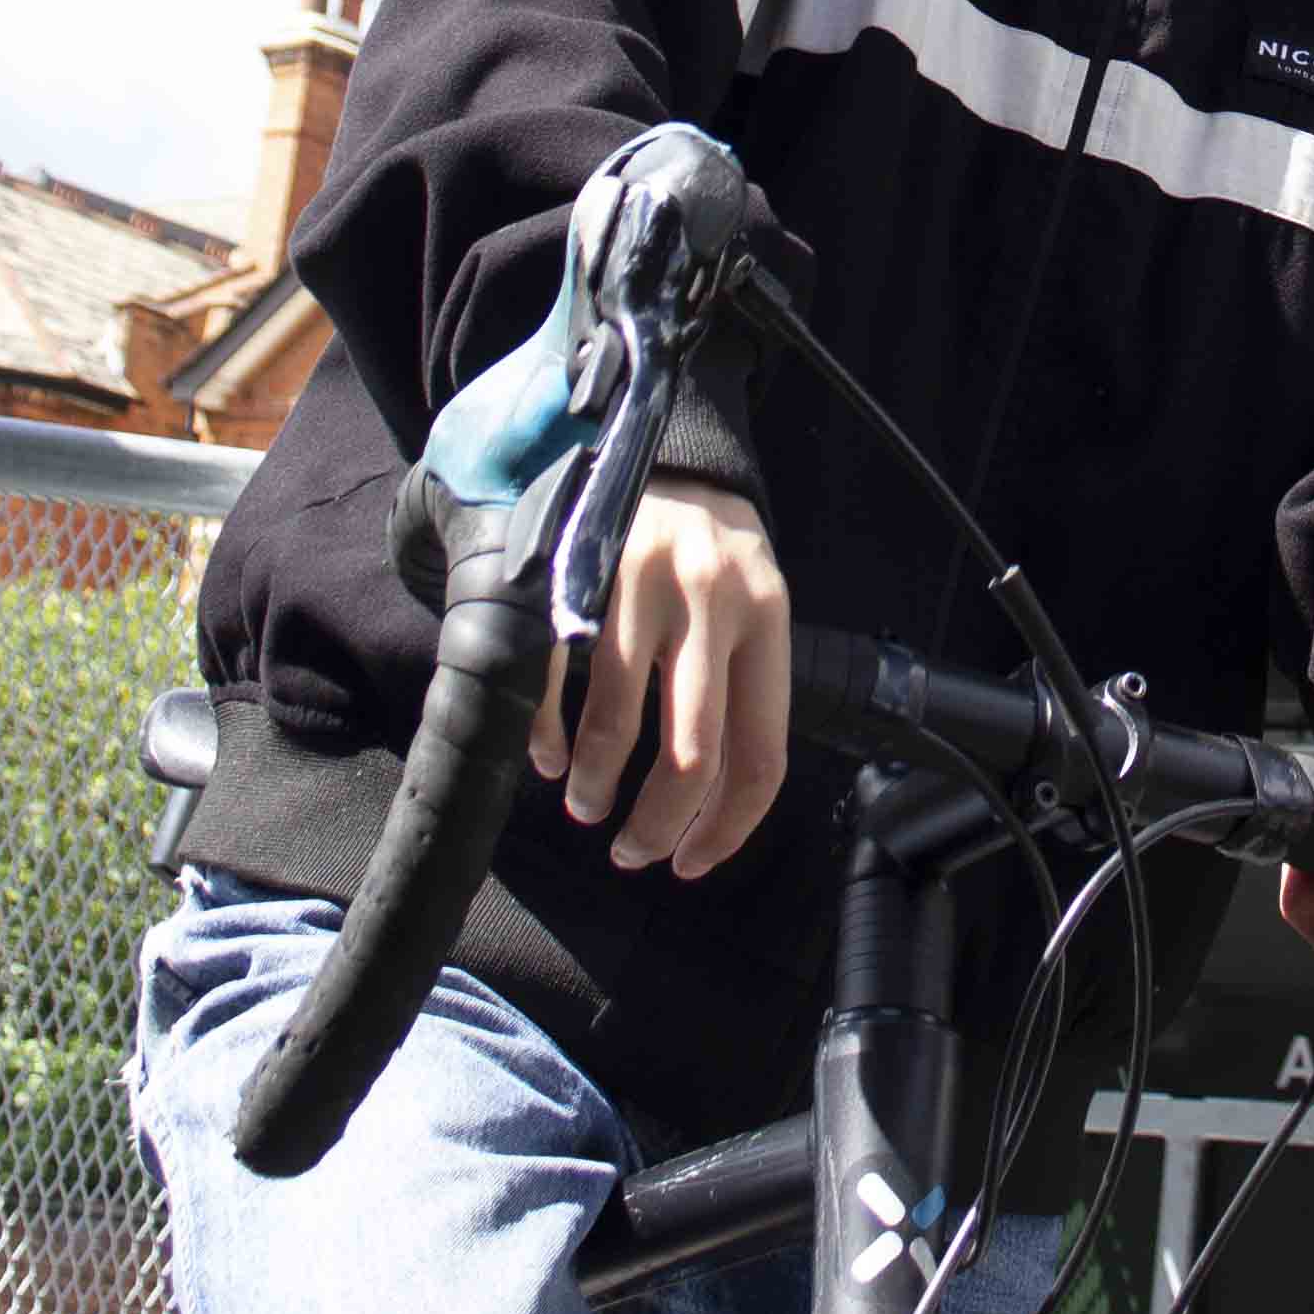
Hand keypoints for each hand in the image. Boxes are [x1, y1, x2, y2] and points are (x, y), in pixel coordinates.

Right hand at [527, 481, 788, 875]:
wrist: (667, 451)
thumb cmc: (716, 554)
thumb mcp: (753, 606)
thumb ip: (741, 691)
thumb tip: (707, 809)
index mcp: (766, 618)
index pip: (760, 755)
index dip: (726, 829)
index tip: (691, 862)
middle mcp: (710, 601)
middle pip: (690, 757)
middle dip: (656, 826)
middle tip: (632, 851)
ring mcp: (641, 586)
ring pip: (616, 727)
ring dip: (596, 789)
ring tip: (589, 806)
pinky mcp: (581, 573)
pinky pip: (557, 682)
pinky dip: (548, 736)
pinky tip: (551, 758)